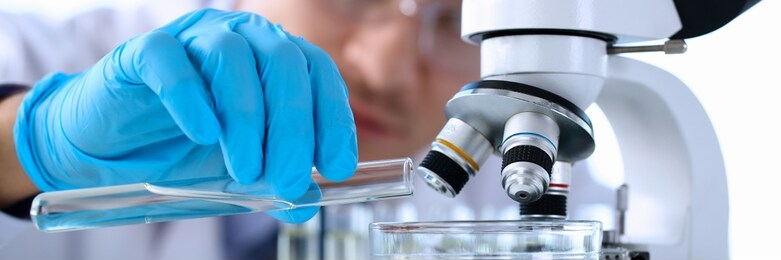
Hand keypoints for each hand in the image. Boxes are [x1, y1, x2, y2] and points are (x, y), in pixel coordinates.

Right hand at [13, 8, 356, 222]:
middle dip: (292, 126)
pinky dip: (192, 98)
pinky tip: (205, 135)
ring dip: (246, 117)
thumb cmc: (186, 153)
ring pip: (232, 57)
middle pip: (282, 63)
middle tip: (287, 178)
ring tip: (246, 170)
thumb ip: (275, 184)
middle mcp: (241, 38)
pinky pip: (171, 61)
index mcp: (273, 60)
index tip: (335, 166)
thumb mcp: (241, 175)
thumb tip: (309, 203)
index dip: (332, 118)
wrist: (114, 150)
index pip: (318, 73)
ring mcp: (193, 38)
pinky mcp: (144, 51)